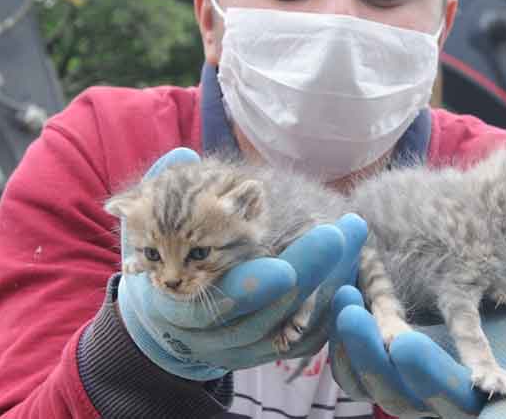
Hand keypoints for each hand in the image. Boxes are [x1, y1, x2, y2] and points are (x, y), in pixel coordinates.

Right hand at [116, 148, 367, 380]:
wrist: (163, 319)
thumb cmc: (164, 254)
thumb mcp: (154, 225)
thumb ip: (165, 189)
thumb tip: (183, 152)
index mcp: (174, 307)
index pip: (219, 299)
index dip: (253, 286)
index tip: (288, 264)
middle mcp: (206, 338)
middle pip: (261, 317)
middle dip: (303, 275)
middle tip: (336, 235)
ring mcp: (236, 350)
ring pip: (288, 330)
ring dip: (324, 286)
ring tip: (350, 239)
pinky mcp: (263, 354)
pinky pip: (300, 346)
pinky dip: (326, 316)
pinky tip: (352, 278)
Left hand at [329, 259, 505, 417]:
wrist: (473, 298)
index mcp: (501, 396)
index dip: (492, 409)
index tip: (488, 386)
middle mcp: (452, 403)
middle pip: (426, 399)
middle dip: (410, 370)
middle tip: (394, 336)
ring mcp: (408, 392)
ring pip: (378, 388)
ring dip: (361, 353)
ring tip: (351, 307)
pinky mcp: (375, 373)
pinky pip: (352, 371)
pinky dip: (341, 345)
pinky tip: (337, 302)